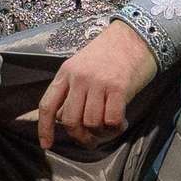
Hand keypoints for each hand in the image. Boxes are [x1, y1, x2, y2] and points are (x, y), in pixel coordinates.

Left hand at [33, 20, 160, 149]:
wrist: (136, 35)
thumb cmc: (110, 53)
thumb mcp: (82, 66)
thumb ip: (72, 90)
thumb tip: (65, 120)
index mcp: (66, 72)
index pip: (48, 105)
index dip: (45, 128)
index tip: (47, 144)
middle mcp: (79, 78)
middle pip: (70, 121)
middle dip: (80, 137)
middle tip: (92, 139)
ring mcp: (98, 82)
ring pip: (91, 123)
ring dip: (101, 133)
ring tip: (110, 127)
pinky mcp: (118, 88)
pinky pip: (111, 120)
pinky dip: (116, 128)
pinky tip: (122, 122)